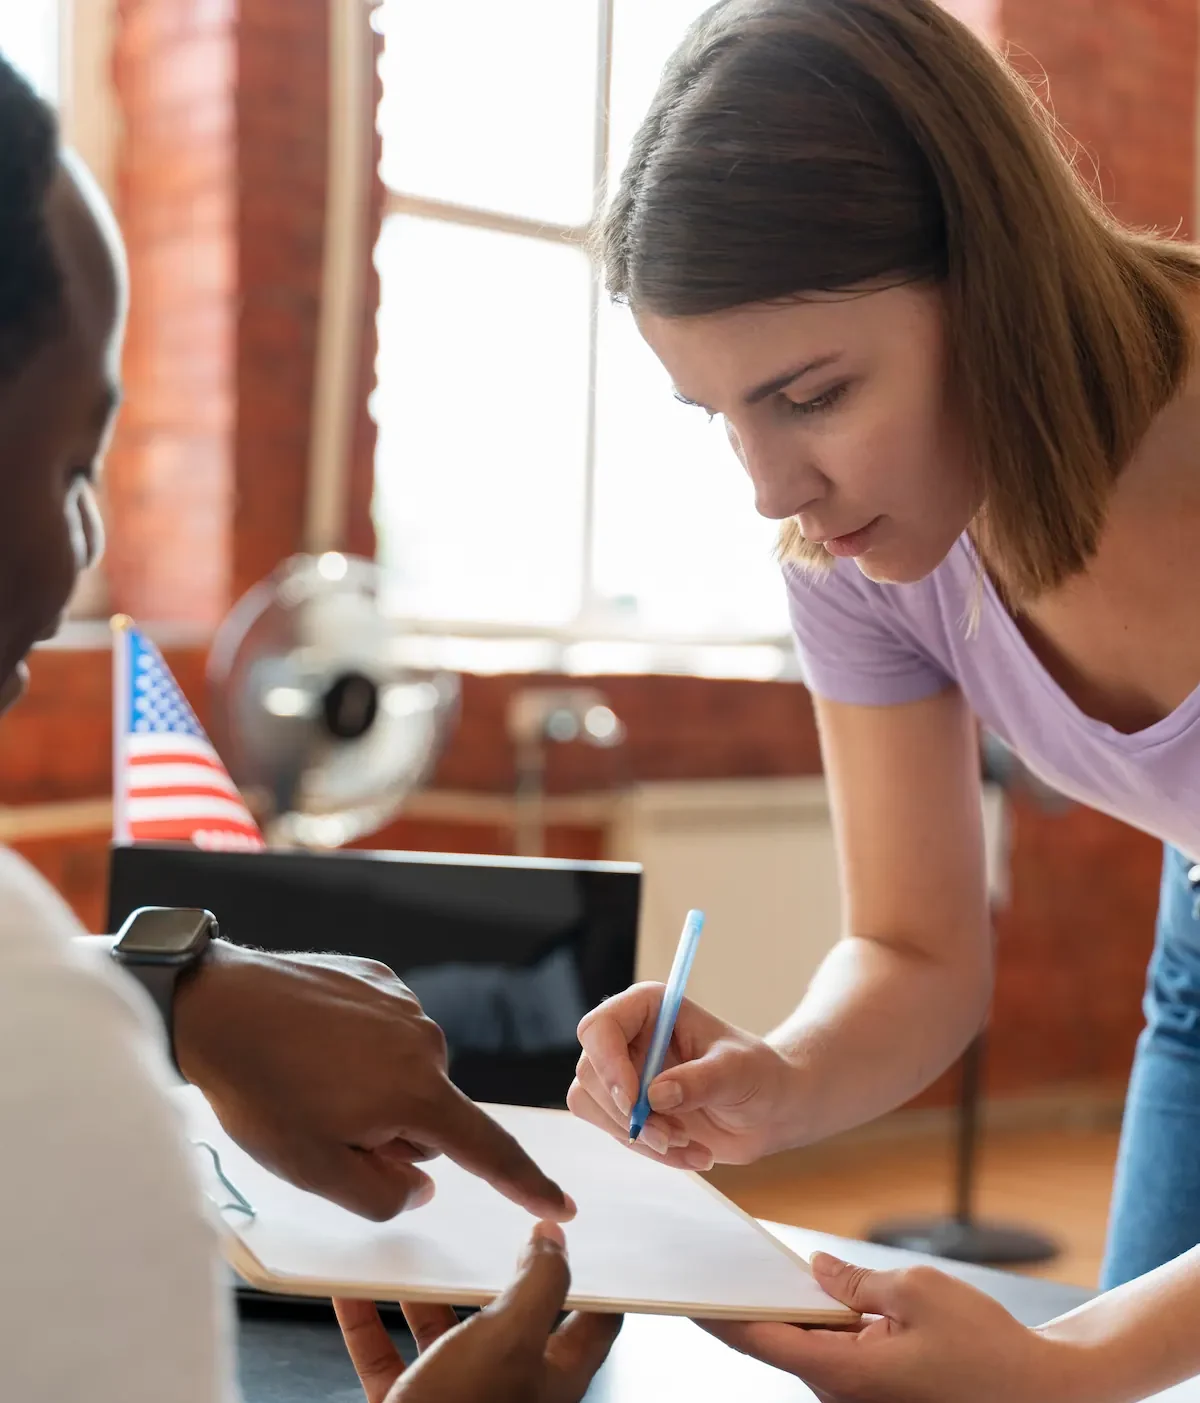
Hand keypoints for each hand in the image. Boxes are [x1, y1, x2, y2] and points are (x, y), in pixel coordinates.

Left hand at [174, 942, 575, 1221]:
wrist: (217, 1002)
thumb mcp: (314, 1169)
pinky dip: (357, 1047)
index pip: (488, 1150)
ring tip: (307, 1077)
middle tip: (325, 1124)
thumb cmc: (261, 1089)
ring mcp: (403, 1003)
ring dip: (371, 1086)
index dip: (526, 1184)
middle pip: (430, 1112)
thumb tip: (420, 1183)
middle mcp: (425, 1042)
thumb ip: (381, 1194)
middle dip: (391, 1130)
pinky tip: (310, 1042)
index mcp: (418, 1094)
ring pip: (405, 1070)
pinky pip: (383, 1029)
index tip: (561, 1204)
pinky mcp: (378, 977)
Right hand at [333, 1222, 621, 1402]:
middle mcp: (510, 1389)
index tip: (574, 1235)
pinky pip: (388, 1355)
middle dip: (491, 1272)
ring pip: (445, 1332)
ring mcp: (459, 1399)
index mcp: (554, 1377)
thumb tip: (554, 1239)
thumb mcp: (510, 1339)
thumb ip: (539, 1284)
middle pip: (509, 1318)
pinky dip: (369, 1321)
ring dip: (424, 1293)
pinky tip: (354, 1291)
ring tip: (412, 1252)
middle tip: (484, 1229)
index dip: (591, 1275)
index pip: (593, 1320)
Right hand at [568, 982, 796, 1169]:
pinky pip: (615, 1132)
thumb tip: (656, 1095)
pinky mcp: (627, 1108)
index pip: (600, 1027)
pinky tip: (693, 1153)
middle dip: (626, 1112)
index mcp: (649, 1008)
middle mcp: (628, 1037)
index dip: (607, 1063)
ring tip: (688, 1143)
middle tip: (672, 1134)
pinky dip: (651, 1151)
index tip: (633, 1101)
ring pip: (592, 1105)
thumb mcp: (737, 1072)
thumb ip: (700, 1080)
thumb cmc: (758, 1075)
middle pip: (589, 1070)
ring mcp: (624, 1073)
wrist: (769, 1109)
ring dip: (638, 1135)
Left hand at [701, 1253, 1086, 1402]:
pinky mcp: (876, 1394)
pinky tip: (813, 1291)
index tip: (685, 1292)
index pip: (761, 1341)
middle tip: (719, 1261)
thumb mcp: (916, 1291)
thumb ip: (856, 1282)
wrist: (1041, 1394)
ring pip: (808, 1349)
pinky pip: (834, 1355)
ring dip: (789, 1313)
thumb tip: (816, 1270)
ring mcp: (858, 1399)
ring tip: (759, 1265)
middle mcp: (842, 1395)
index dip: (718, 1314)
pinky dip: (820, 1325)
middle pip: (779, 1344)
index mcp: (844, 1374)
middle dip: (752, 1304)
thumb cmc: (984, 1346)